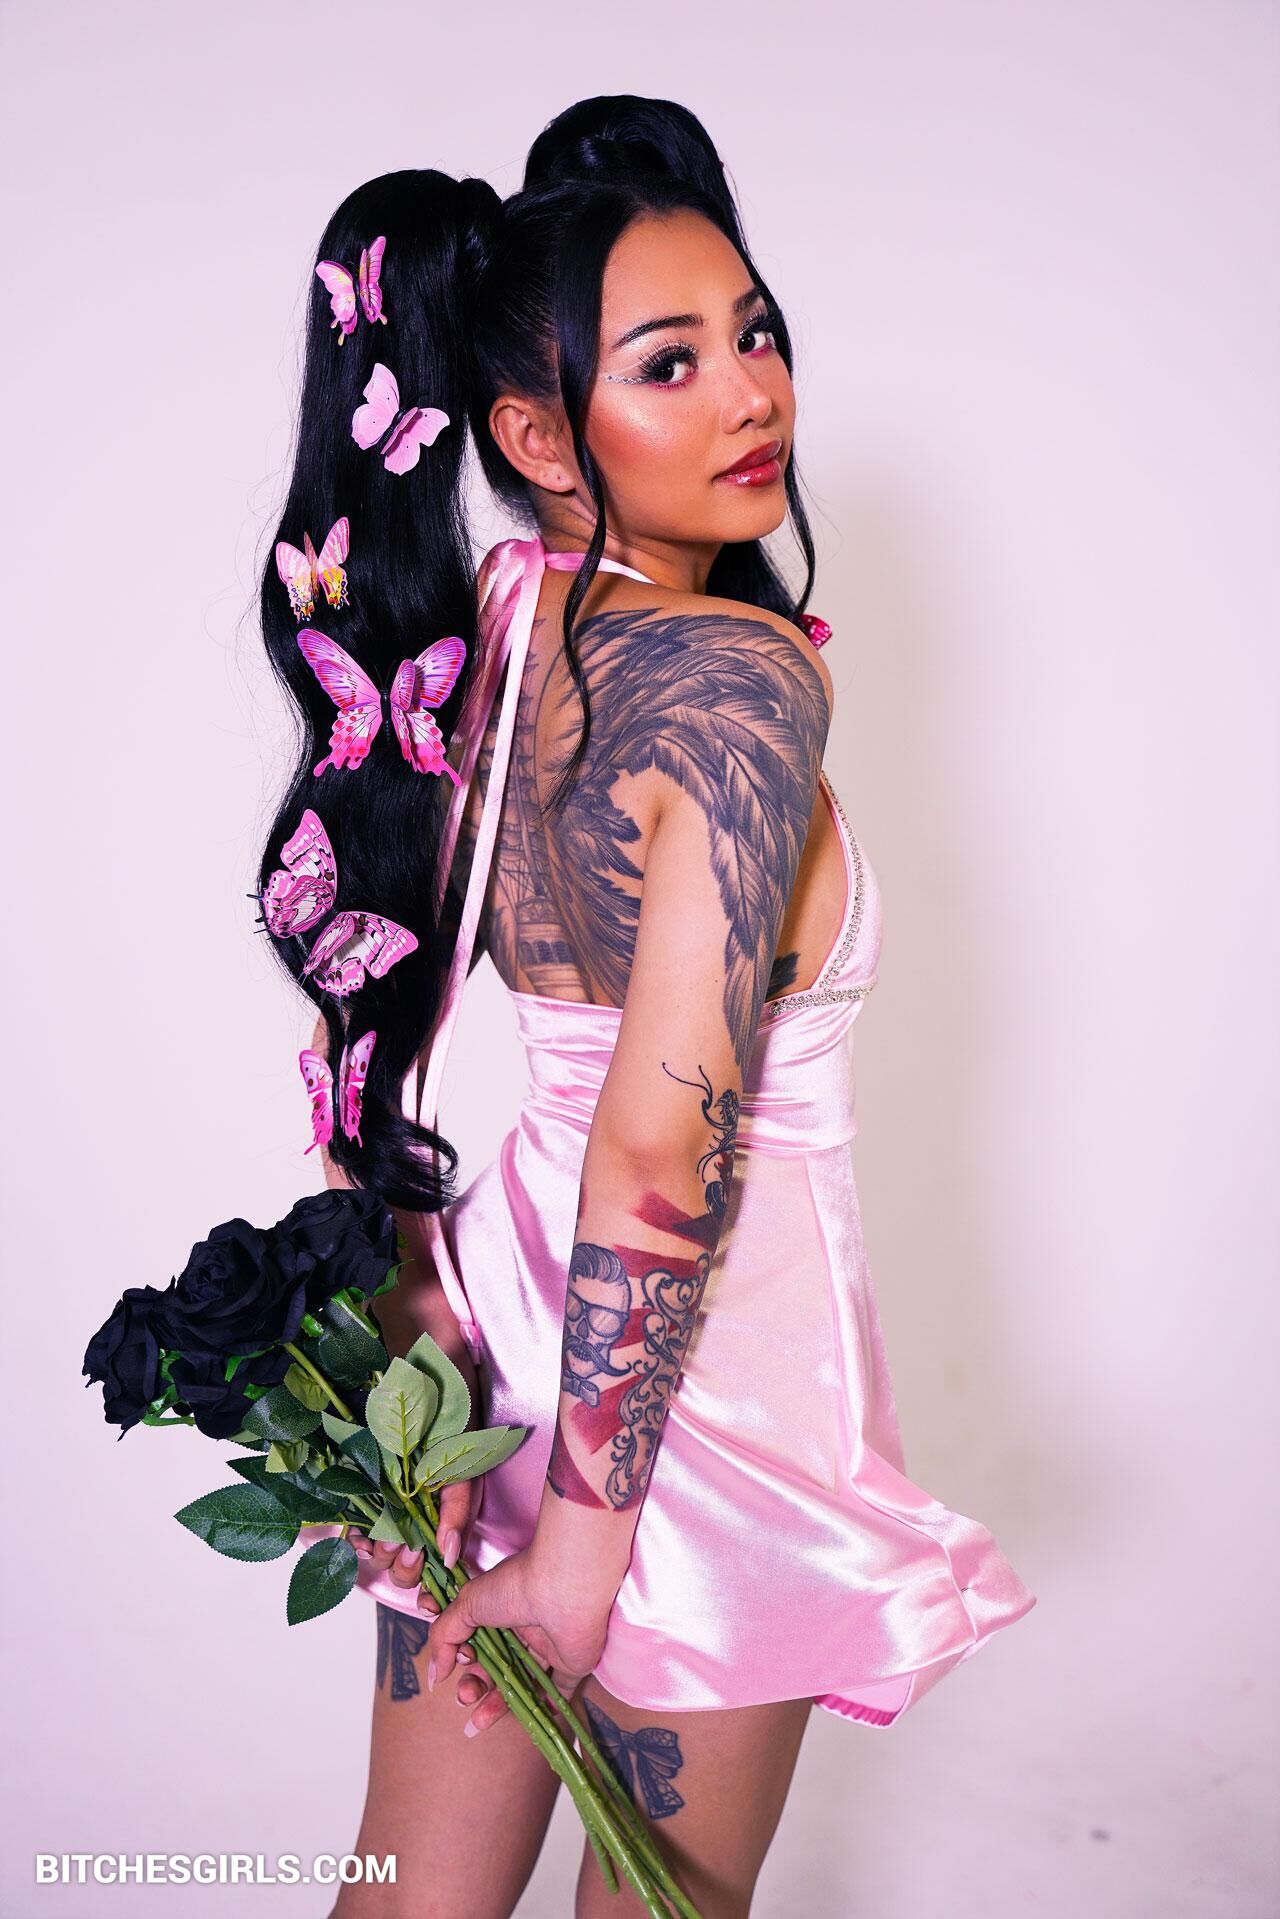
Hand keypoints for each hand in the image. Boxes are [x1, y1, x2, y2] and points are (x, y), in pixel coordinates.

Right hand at [425, 1539, 614, 1735]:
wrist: (564, 1587)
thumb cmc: (514, 1587)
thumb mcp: (466, 1604)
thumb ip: (444, 1636)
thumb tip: (436, 1673)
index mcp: (501, 1608)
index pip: (479, 1641)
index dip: (465, 1656)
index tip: (459, 1661)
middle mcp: (524, 1626)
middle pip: (496, 1667)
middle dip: (476, 1686)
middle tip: (465, 1698)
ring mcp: (548, 1645)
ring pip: (520, 1683)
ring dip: (497, 1704)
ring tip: (478, 1722)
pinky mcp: (571, 1663)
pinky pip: (558, 1691)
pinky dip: (544, 1708)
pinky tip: (526, 1721)